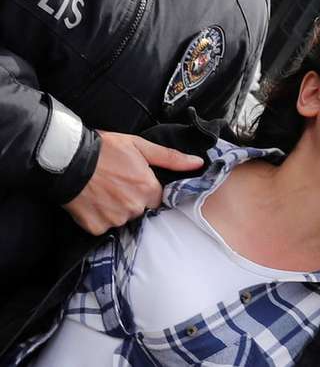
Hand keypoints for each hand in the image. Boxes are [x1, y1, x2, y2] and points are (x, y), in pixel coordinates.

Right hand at [63, 131, 203, 234]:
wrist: (67, 159)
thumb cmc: (105, 149)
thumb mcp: (140, 147)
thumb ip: (171, 158)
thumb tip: (198, 163)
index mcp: (149, 190)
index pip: (156, 198)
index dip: (145, 188)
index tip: (132, 179)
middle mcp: (134, 208)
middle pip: (140, 209)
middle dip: (131, 199)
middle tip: (115, 183)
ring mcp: (115, 219)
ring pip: (122, 218)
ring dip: (115, 208)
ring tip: (102, 190)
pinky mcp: (96, 227)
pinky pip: (104, 226)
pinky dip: (99, 216)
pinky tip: (93, 201)